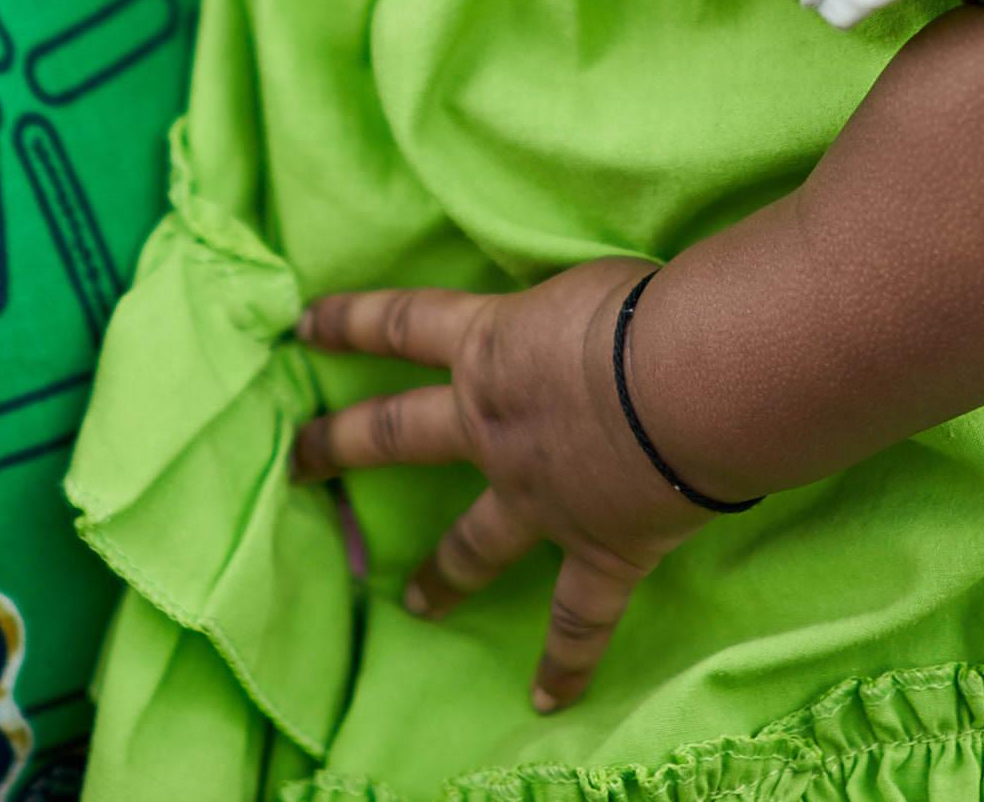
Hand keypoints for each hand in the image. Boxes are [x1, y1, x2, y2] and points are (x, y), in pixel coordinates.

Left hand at [290, 259, 732, 713]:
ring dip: (444, 575)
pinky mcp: (598, 550)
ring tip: (416, 604)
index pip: (398, 324)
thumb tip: (592, 322)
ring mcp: (539, 498)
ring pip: (476, 543)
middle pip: (397, 434)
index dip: (347, 321)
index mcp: (489, 349)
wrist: (687, 382)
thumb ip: (568, 313)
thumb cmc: (644, 311)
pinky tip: (548, 698)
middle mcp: (494, 427)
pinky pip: (578, 618)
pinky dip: (567, 662)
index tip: (299, 326)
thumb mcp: (588, 286)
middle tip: (297, 462)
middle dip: (341, 446)